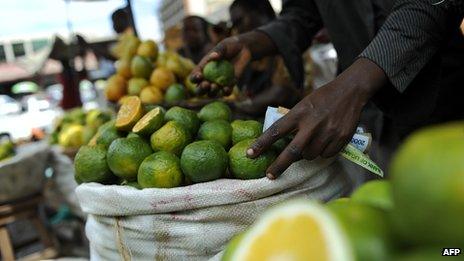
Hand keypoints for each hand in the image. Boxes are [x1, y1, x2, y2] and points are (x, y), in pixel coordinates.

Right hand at [190, 36, 250, 95]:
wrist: (244, 50)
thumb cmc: (230, 46)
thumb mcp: (224, 46)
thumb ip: (218, 52)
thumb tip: (213, 57)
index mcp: (203, 70)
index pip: (194, 77)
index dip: (194, 78)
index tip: (200, 76)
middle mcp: (208, 79)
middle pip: (200, 90)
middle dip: (201, 89)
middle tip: (206, 84)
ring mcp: (218, 84)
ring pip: (212, 94)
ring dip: (212, 92)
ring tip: (216, 86)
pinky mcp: (229, 86)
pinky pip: (226, 93)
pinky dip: (226, 91)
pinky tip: (228, 87)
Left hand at [246, 58, 386, 178]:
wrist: (350, 91)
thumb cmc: (322, 98)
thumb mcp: (303, 105)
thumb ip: (293, 122)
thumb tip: (280, 143)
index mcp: (299, 113)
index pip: (276, 131)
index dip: (261, 144)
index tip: (249, 154)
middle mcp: (312, 124)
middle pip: (292, 151)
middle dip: (279, 165)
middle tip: (269, 175)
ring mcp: (327, 132)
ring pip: (310, 155)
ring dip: (307, 154)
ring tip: (312, 141)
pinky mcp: (341, 138)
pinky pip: (326, 155)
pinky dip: (323, 152)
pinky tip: (326, 140)